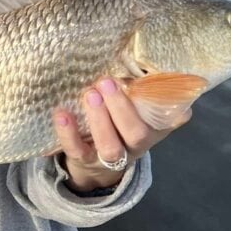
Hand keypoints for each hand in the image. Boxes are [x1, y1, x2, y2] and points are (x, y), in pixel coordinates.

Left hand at [52, 77, 189, 192]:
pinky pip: (76, 150)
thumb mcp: (132, 110)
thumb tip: (150, 65)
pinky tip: (61, 114)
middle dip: (122, 108)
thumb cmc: (117, 125)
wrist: (94, 165)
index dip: (169, 113)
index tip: (163, 92)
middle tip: (106, 82)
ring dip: (99, 120)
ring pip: (110, 146)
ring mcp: (108, 157)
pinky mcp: (84, 160)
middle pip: (136, 134)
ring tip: (90, 93)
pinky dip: (68, 132)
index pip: (164, 123)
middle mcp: (133, 147)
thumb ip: (140, 92)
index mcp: (150, 131)